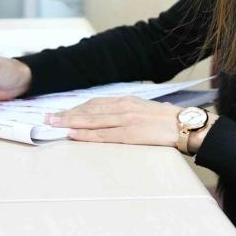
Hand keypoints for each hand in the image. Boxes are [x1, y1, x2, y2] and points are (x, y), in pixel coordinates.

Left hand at [47, 96, 181, 145]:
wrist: (187, 125)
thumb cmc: (170, 120)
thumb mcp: (147, 110)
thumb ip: (132, 112)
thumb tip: (124, 115)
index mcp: (126, 101)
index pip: (95, 104)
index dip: (76, 108)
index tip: (61, 112)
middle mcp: (123, 107)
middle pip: (88, 110)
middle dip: (67, 114)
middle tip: (47, 118)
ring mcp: (125, 120)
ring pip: (91, 120)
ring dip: (70, 122)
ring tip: (53, 125)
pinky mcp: (130, 133)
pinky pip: (102, 134)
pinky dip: (85, 134)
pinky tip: (72, 134)